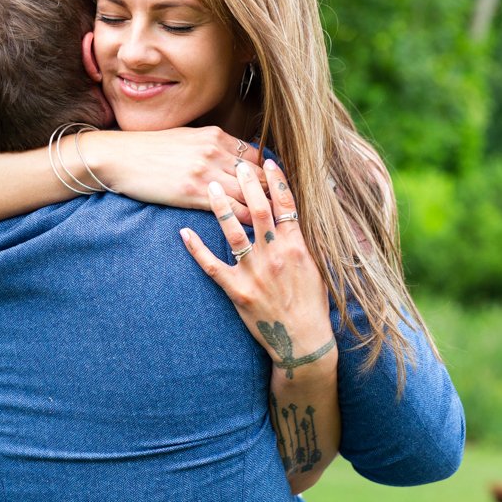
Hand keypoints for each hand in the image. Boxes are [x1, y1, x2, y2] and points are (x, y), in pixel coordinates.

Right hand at [81, 127, 264, 223]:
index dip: (269, 174)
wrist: (119, 157)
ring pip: (248, 193)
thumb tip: (232, 155)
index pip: (255, 155)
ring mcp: (205, 172)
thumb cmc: (149, 149)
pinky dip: (243, 219)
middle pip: (257, 175)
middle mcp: (214, 151)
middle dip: (272, 194)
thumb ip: (211, 145)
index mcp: (215, 136)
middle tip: (283, 211)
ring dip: (262, 210)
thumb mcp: (186, 137)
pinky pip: (228, 208)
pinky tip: (251, 230)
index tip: (276, 189)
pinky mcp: (192, 192)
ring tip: (273, 225)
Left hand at [180, 159, 333, 370]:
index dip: (276, 181)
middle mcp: (274, 255)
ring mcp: (254, 272)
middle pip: (258, 211)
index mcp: (296, 247)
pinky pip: (211, 266)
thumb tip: (297, 214)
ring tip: (210, 186)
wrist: (302, 340)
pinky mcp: (236, 289)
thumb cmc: (312, 303)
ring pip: (233, 233)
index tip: (267, 161)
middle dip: (248, 184)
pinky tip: (183, 233)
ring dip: (221, 207)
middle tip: (237, 164)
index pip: (286, 206)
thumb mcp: (317, 267)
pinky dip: (196, 249)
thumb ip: (304, 240)